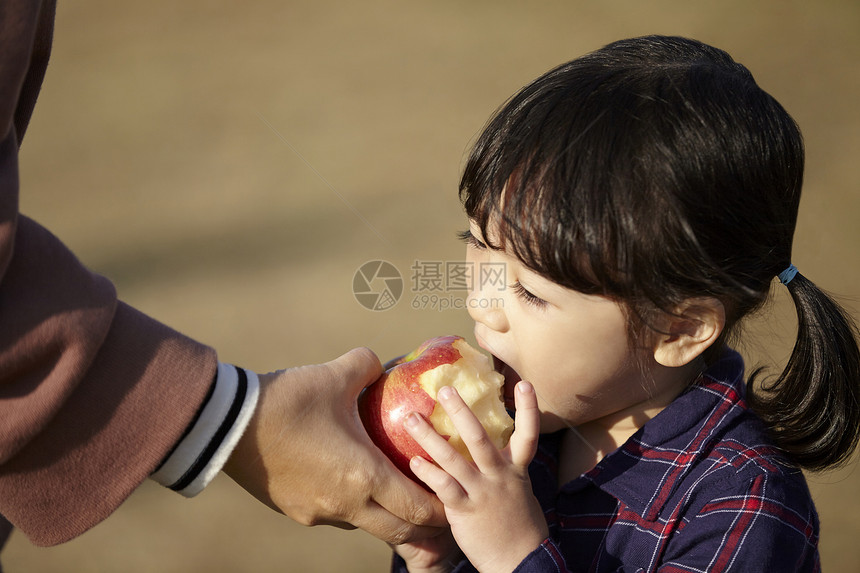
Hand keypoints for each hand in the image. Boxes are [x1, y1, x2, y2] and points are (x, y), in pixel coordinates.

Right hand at [223, 347, 446, 544]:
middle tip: (435, 506)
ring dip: (385, 515)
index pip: (416, 508)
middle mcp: (345, 505)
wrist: (227, 426)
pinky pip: (336, 515)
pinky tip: (350, 481)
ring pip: (365, 524)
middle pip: (397, 530)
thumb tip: (379, 365)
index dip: (441, 508)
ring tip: (394, 491)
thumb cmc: (287, 400)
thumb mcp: (335, 375)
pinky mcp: (295, 511)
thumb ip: (367, 366)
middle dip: (421, 523)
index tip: (454, 499)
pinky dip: (353, 505)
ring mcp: (318, 513)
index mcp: (363, 476)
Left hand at [404, 381, 547, 572]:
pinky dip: (428, 473)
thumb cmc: (517, 526)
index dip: (528, 408)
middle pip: (480, 437)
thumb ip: (503, 470)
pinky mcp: (465, 511)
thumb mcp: (518, 492)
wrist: (521, 562)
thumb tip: (486, 450)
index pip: (528, 434)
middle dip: (461, 411)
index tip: (525, 382)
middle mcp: (500, 476)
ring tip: (410, 418)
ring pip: (453, 458)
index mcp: (516, 470)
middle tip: (444, 389)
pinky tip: (413, 461)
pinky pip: (444, 487)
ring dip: (429, 437)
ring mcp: (482, 492)